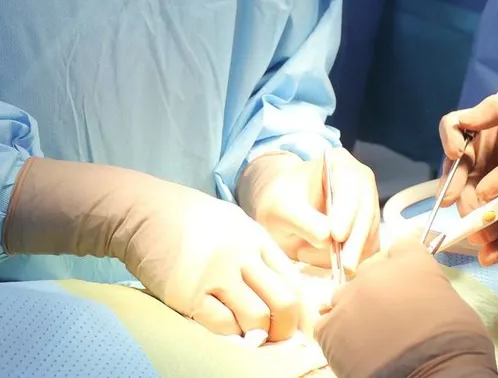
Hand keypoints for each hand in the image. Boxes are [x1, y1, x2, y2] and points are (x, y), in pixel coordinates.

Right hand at [4, 158, 304, 340]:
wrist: (143, 211)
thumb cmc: (190, 220)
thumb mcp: (235, 225)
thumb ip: (258, 253)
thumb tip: (281, 290)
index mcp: (257, 239)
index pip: (295, 280)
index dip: (303, 310)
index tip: (301, 326)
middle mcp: (242, 255)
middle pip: (284, 301)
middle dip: (287, 327)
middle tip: (280, 337)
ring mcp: (216, 273)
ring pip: (257, 317)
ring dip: (258, 333)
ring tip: (251, 334)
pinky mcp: (189, 291)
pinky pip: (221, 324)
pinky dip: (229, 332)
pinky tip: (225, 326)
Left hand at [238, 148, 379, 272]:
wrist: (283, 213)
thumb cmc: (280, 203)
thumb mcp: (281, 210)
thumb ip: (304, 222)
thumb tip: (327, 239)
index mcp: (338, 162)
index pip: (349, 184)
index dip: (346, 210)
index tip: (336, 235)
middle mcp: (360, 180)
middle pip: (366, 211)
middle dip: (355, 240)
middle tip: (343, 265)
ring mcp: (368, 204)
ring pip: (370, 233)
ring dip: (348, 253)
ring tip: (306, 255)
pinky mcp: (369, 228)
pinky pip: (368, 248)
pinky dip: (351, 260)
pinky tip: (320, 260)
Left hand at [315, 239, 495, 377]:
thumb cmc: (456, 348)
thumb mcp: (455, 306)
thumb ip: (431, 289)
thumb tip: (423, 297)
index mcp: (411, 263)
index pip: (402, 246)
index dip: (405, 263)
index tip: (407, 278)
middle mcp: (376, 273)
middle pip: (371, 271)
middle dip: (379, 289)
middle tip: (391, 315)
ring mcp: (349, 299)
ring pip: (345, 295)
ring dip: (356, 309)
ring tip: (369, 335)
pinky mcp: (329, 328)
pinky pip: (327, 323)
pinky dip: (337, 334)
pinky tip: (353, 348)